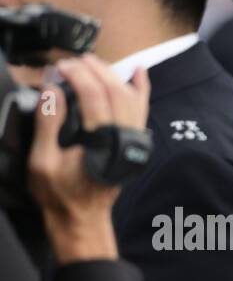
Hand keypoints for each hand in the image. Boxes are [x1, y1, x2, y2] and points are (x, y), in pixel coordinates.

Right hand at [28, 55, 149, 263]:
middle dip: (93, 70)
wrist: (83, 218)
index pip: (95, 96)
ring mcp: (133, 141)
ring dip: (112, 75)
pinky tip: (139, 71)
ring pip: (131, 98)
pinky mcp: (134, 143)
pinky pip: (141, 111)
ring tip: (90, 62)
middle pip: (115, 91)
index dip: (77, 75)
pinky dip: (141, 89)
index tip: (60, 67)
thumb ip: (48, 125)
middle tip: (72, 62)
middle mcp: (124, 140)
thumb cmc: (60, 194)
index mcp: (102, 144)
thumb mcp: (42, 162)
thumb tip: (52, 91)